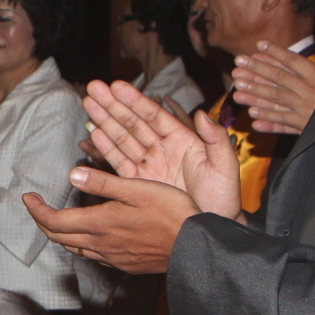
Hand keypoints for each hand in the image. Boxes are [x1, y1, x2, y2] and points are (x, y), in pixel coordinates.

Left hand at [25, 171, 205, 275]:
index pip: (54, 222)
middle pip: (59, 237)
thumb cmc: (172, 213)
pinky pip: (93, 256)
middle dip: (43, 221)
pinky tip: (90, 235)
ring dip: (61, 234)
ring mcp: (113, 258)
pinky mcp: (125, 265)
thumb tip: (73, 175)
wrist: (196, 246)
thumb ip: (103, 182)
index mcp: (100, 224)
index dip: (36, 210)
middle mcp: (101, 245)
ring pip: (75, 248)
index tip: (28, 197)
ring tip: (59, 218)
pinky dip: (81, 244)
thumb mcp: (137, 189)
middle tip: (38, 206)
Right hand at [83, 82, 238, 213]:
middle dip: (112, 105)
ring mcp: (149, 166)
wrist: (211, 228)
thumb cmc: (224, 198)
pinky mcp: (139, 184)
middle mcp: (163, 149)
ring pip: (122, 138)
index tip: (116, 86)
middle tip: (93, 87)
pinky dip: (106, 148)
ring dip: (104, 121)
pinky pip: (119, 163)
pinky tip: (93, 134)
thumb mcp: (225, 166)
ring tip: (88, 103)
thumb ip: (216, 139)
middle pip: (133, 123)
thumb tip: (202, 114)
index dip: (135, 100)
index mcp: (183, 140)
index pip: (154, 115)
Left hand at [231, 41, 314, 136]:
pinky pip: (285, 123)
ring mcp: (306, 110)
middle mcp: (310, 92)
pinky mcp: (307, 127)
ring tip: (237, 90)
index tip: (258, 46)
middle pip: (279, 79)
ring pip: (277, 101)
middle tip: (238, 64)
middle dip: (257, 71)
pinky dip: (269, 121)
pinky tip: (253, 116)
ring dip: (256, 95)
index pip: (294, 61)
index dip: (275, 53)